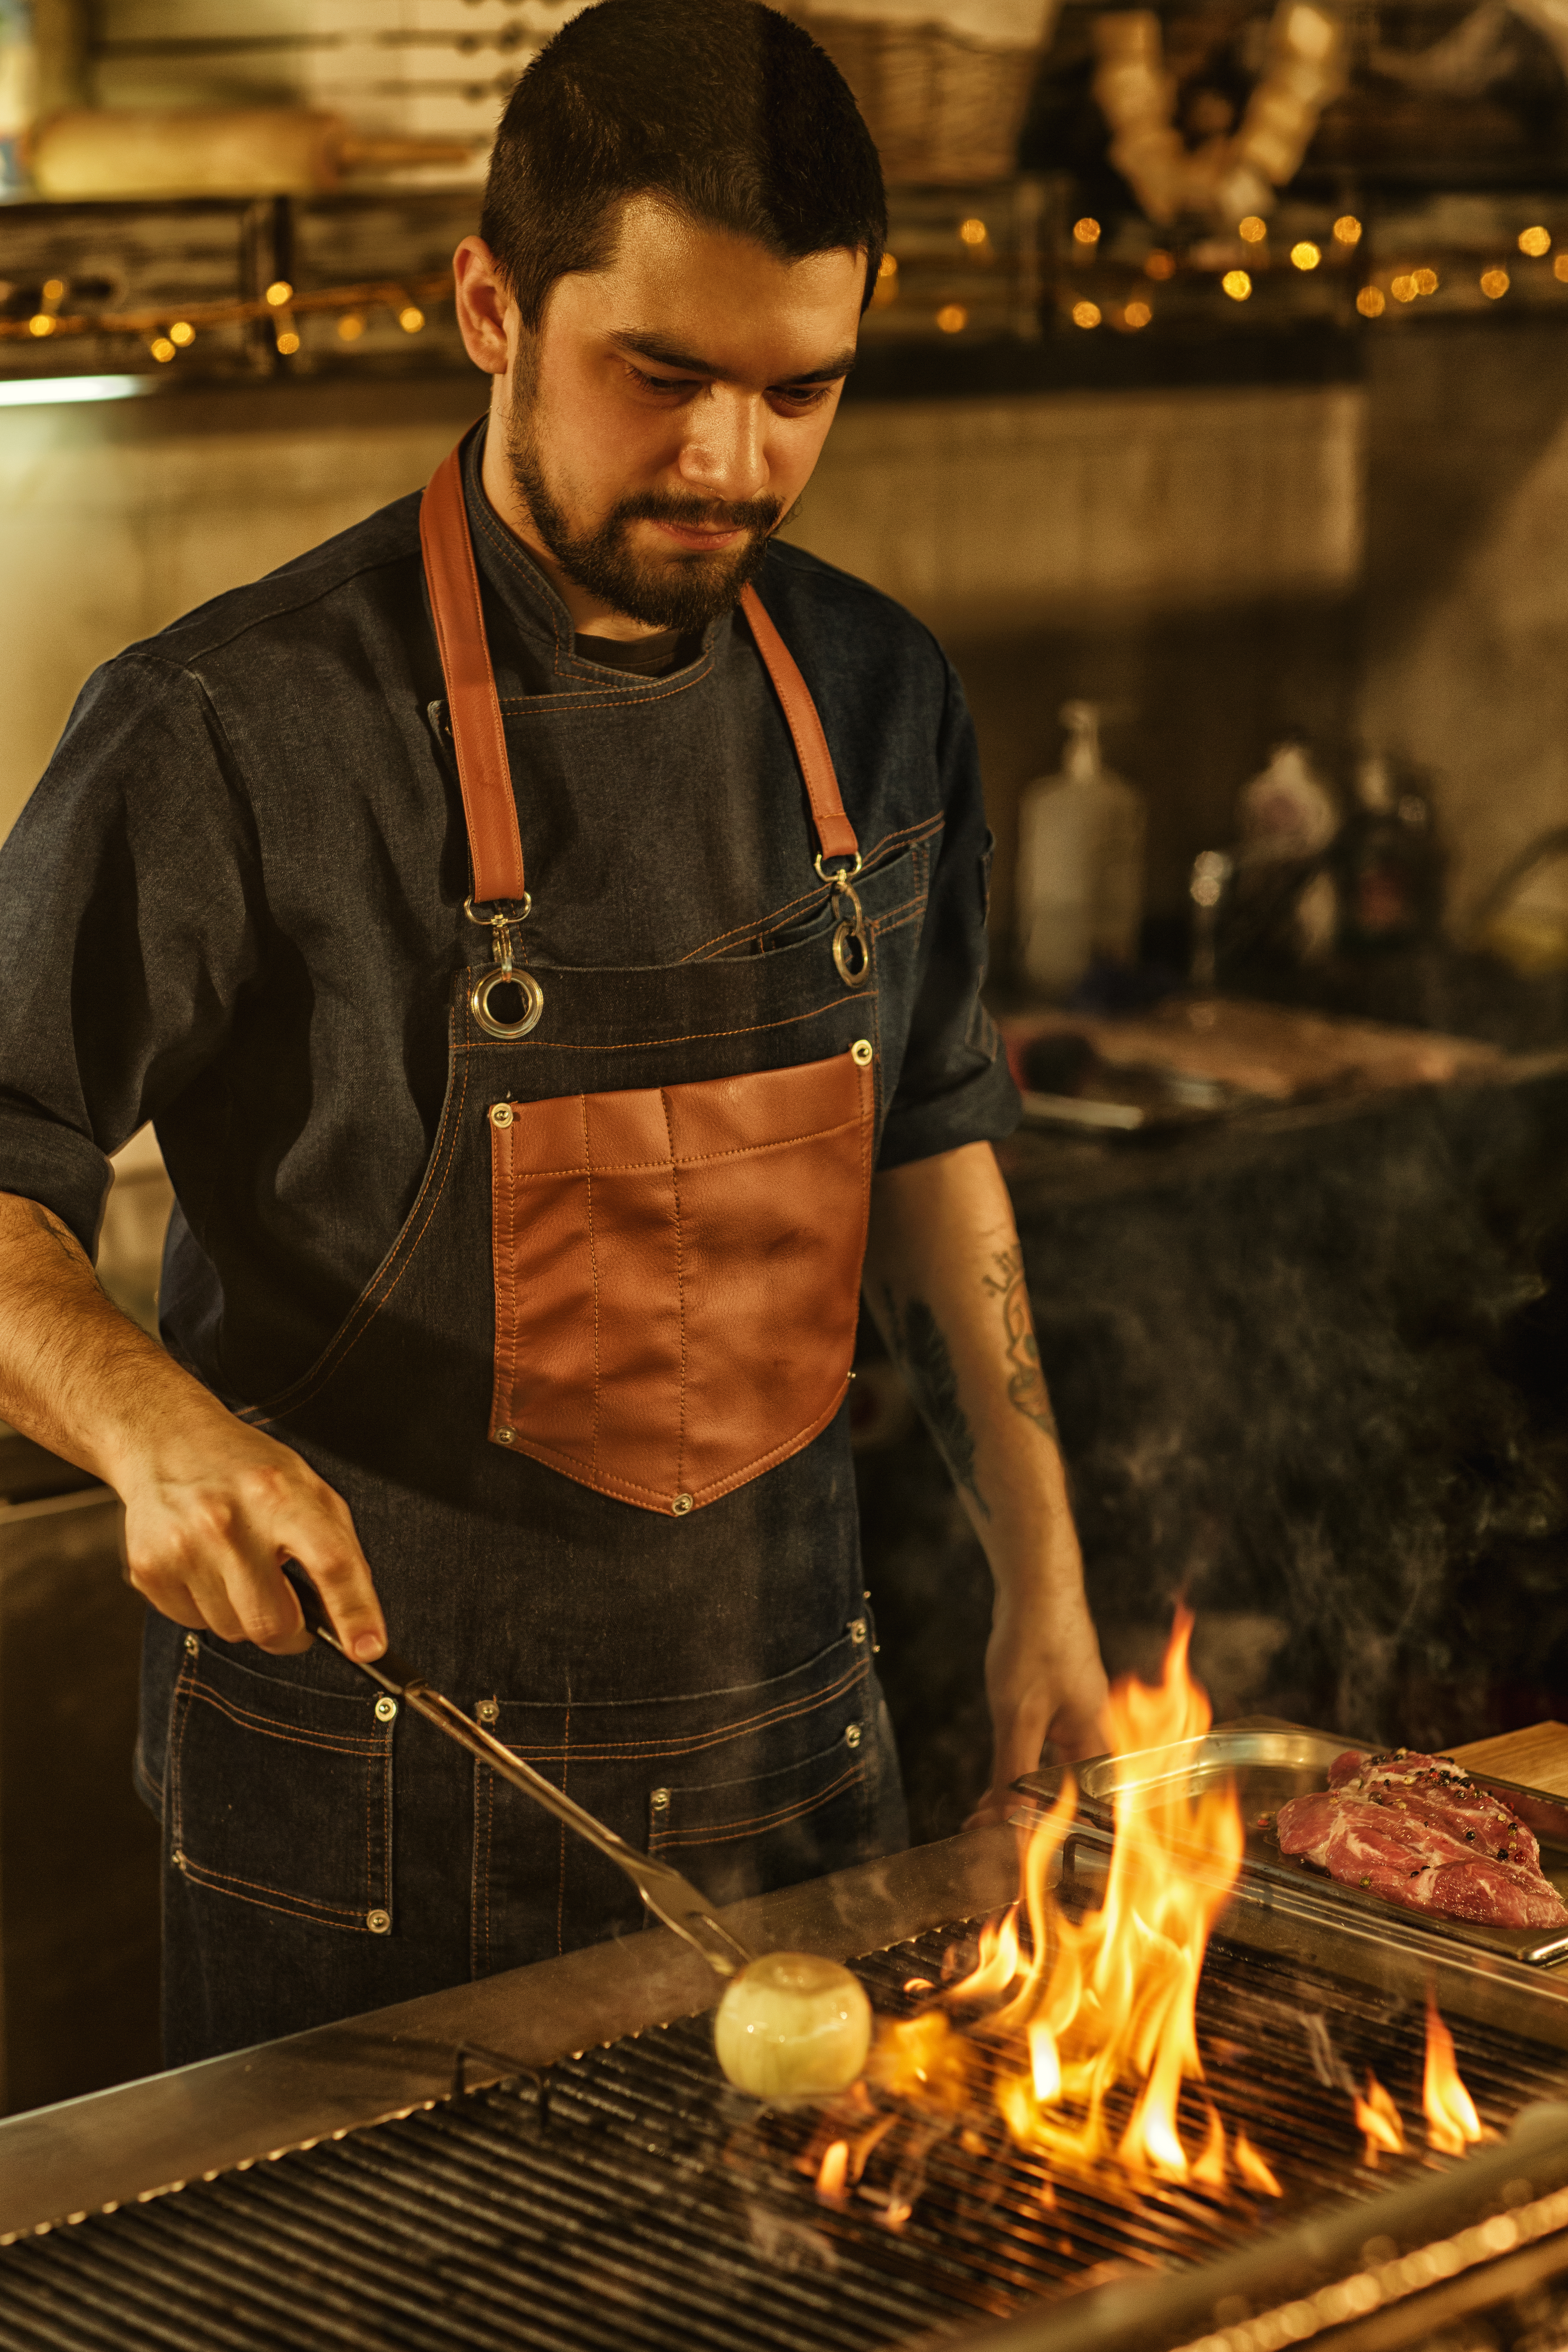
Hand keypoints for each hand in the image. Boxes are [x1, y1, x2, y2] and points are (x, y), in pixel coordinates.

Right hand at [116, 1404, 386, 1661]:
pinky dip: (210, 1609)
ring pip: (233, 1631)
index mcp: (280, 1495)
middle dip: (291, 1633)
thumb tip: (355, 1618)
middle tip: (293, 1614)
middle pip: (274, 1622)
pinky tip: (207, 1568)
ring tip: (240, 1569)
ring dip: (246, 1616)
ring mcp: (183, 1546)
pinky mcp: (149, 1569)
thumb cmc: (246, 1469)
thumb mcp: (306, 1488)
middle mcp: (228, 1521)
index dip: (355, 1612)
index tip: (369, 1648)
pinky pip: (195, 1625)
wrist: (166, 1440)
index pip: (330, 1562)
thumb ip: (338, 1546)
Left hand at [966, 1583, 1109, 1828]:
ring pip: (1052, 1774)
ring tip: (980, 1819)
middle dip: (1029, 1822)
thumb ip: (1015, 1768)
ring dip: (1019, 1797)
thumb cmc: (1036, 1641)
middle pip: (1069, 1795)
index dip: (1057, 1838)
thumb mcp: (1018, 1713)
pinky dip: (1018, 1769)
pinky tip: (992, 1783)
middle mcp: (1093, 1732)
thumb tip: (1007, 1818)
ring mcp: (1077, 1717)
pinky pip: (1041, 1751)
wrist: (1037, 1585)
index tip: (1018, 1857)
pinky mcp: (1059, 1704)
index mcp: (1098, 1740)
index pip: (1090, 1809)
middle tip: (985, 1839)